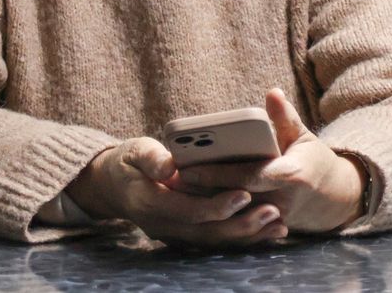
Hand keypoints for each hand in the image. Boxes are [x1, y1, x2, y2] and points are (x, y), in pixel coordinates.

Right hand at [67, 136, 288, 246]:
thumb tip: (169, 165)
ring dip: (248, 236)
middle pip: (208, 233)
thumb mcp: (134, 150)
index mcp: (150, 203)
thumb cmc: (128, 162)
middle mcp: (163, 226)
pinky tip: (267, 230)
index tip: (244, 193)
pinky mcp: (185, 234)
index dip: (217, 205)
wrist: (112, 186)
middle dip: (242, 225)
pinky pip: (216, 240)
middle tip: (274, 212)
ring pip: (215, 242)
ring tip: (279, 226)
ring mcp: (174, 234)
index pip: (189, 211)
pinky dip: (242, 237)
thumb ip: (151, 157)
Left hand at [173, 89, 366, 232]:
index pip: (248, 177)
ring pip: (230, 213)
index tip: (190, 167)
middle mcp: (280, 202)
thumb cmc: (312, 160)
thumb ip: (285, 117)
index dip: (218, 174)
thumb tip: (273, 93)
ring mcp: (271, 219)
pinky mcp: (263, 228)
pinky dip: (212, 213)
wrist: (332, 198)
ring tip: (172, 189)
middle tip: (169, 177)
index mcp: (290, 176)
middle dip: (200, 189)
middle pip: (233, 197)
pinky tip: (188, 203)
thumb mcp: (302, 136)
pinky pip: (234, 222)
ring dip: (201, 202)